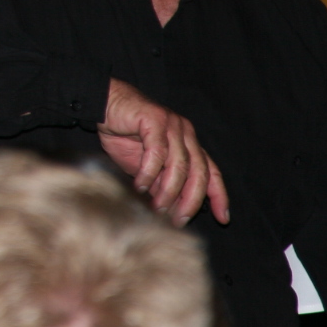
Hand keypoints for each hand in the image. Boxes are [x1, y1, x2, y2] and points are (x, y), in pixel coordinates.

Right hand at [98, 78, 228, 225]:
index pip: (211, 172)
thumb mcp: (146, 167)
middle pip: (199, 172)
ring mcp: (172, 125)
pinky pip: (157, 152)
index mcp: (189, 144)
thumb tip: (171, 212)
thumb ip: (162, 184)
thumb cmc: (123, 135)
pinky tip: (140, 186)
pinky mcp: (155, 119)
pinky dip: (149, 173)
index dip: (219, 195)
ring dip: (169, 191)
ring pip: (179, 164)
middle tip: (179, 220)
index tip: (223, 218)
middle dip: (191, 200)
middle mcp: (186, 133)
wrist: (103, 105)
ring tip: (157, 208)